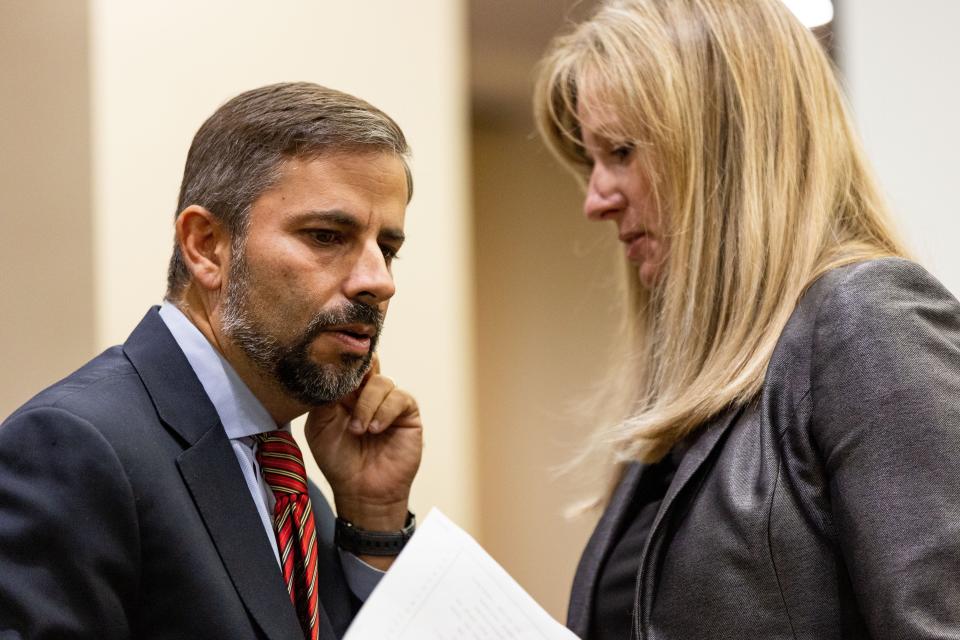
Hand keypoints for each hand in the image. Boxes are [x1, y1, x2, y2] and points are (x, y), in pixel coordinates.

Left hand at [304, 356, 421, 533]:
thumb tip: (329, 372)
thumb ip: (323, 399)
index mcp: (345, 393)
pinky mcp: (407, 413)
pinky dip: (385, 411)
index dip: (343, 362)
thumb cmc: (338, 461)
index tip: (334, 363)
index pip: (348, 366)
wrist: (362, 490)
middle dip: (359, 371)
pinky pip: (399, 398)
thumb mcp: (319, 428)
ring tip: (359, 429)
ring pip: (382, 382)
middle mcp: (368, 393)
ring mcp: (388, 402)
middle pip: (369, 364)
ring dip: (367, 405)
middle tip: (350, 387)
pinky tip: (375, 429)